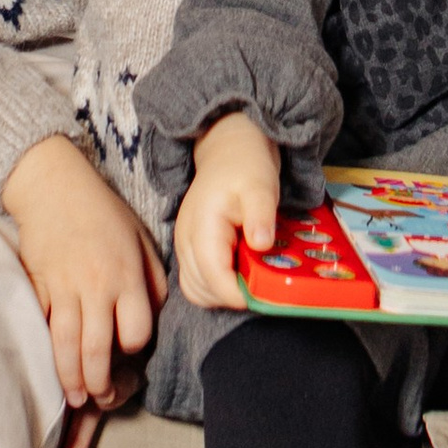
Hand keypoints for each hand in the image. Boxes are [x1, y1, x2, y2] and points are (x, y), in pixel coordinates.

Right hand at [1, 134, 167, 408]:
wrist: (53, 185)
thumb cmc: (103, 212)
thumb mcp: (141, 239)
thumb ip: (151, 281)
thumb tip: (153, 317)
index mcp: (127, 274)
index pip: (136, 330)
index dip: (134, 349)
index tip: (131, 352)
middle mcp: (96, 285)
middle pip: (98, 349)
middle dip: (100, 384)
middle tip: (101, 399)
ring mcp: (63, 288)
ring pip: (66, 346)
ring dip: (71, 379)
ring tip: (76, 398)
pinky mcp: (37, 286)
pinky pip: (42, 328)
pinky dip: (46, 353)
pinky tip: (49, 369)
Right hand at [171, 111, 283, 310]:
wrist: (228, 150)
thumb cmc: (246, 167)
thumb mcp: (261, 186)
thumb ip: (260, 215)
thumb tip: (261, 244)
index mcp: (202, 226)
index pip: (213, 278)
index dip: (238, 294)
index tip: (264, 295)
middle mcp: (185, 240)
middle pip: (203, 291)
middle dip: (233, 297)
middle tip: (261, 286)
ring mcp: (184, 246)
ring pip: (197, 292)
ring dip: (224, 295)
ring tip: (251, 279)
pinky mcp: (189, 250)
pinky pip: (197, 283)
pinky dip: (216, 288)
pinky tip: (238, 274)